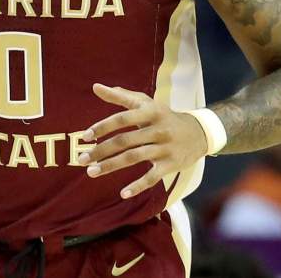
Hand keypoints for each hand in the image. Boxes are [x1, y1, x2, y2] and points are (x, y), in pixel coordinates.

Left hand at [79, 83, 208, 199]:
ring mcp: (165, 148)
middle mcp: (158, 129)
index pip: (123, 118)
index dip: (103, 127)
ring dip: (111, 166)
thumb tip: (96, 87)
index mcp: (150, 111)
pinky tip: (122, 193)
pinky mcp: (171, 165)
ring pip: (134, 158)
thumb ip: (120, 95)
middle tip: (82, 159)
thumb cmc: (164, 116)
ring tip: (92, 172)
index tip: (86, 136)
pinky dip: (138, 186)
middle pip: (125, 140)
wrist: (198, 132)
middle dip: (101, 150)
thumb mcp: (146, 103)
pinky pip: (152, 177)